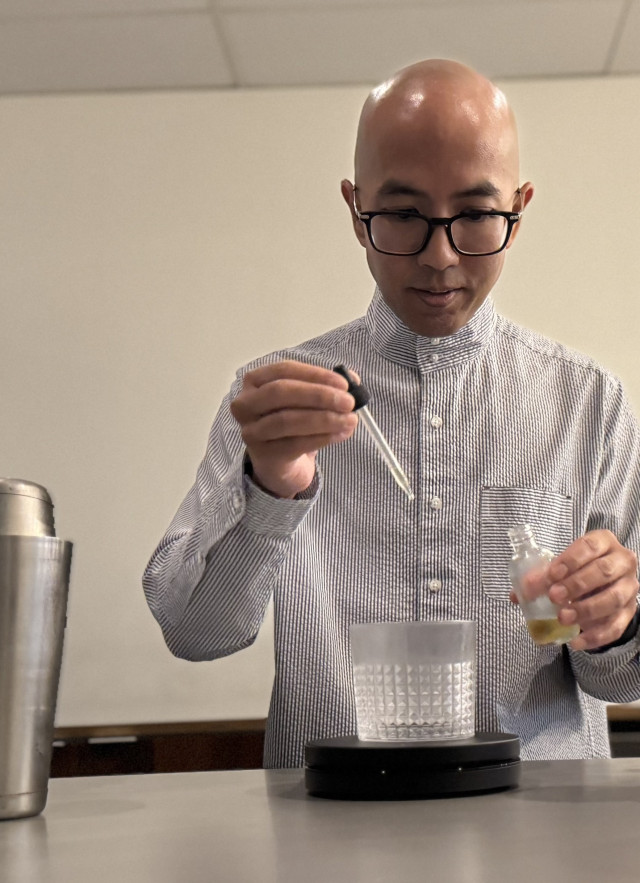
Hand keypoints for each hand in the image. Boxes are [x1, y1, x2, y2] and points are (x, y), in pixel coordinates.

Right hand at [230, 360, 357, 498]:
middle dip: (318, 396)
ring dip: (323, 419)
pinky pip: (294, 444)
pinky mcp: (263, 454)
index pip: (284, 370)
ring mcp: (251, 430)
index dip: (316, 375)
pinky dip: (321, 438)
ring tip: (349, 421)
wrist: (278, 461)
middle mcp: (246, 403)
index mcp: (255, 380)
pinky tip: (339, 435)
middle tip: (348, 402)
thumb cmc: (292, 421)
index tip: (344, 384)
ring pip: (287, 421)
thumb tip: (353, 381)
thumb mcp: (306, 400)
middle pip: (280, 392)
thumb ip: (327, 386)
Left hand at [515, 530, 638, 650]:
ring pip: (613, 599)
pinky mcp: (630, 611)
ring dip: (586, 610)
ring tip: (563, 618)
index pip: (590, 546)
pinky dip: (596, 636)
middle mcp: (622, 561)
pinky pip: (617, 626)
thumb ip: (543, 576)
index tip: (551, 574)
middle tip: (554, 596)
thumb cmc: (579, 568)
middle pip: (604, 571)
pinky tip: (577, 641)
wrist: (604, 583)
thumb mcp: (563, 565)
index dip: (571, 560)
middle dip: (577, 584)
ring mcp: (629, 587)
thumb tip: (518, 594)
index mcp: (604, 542)